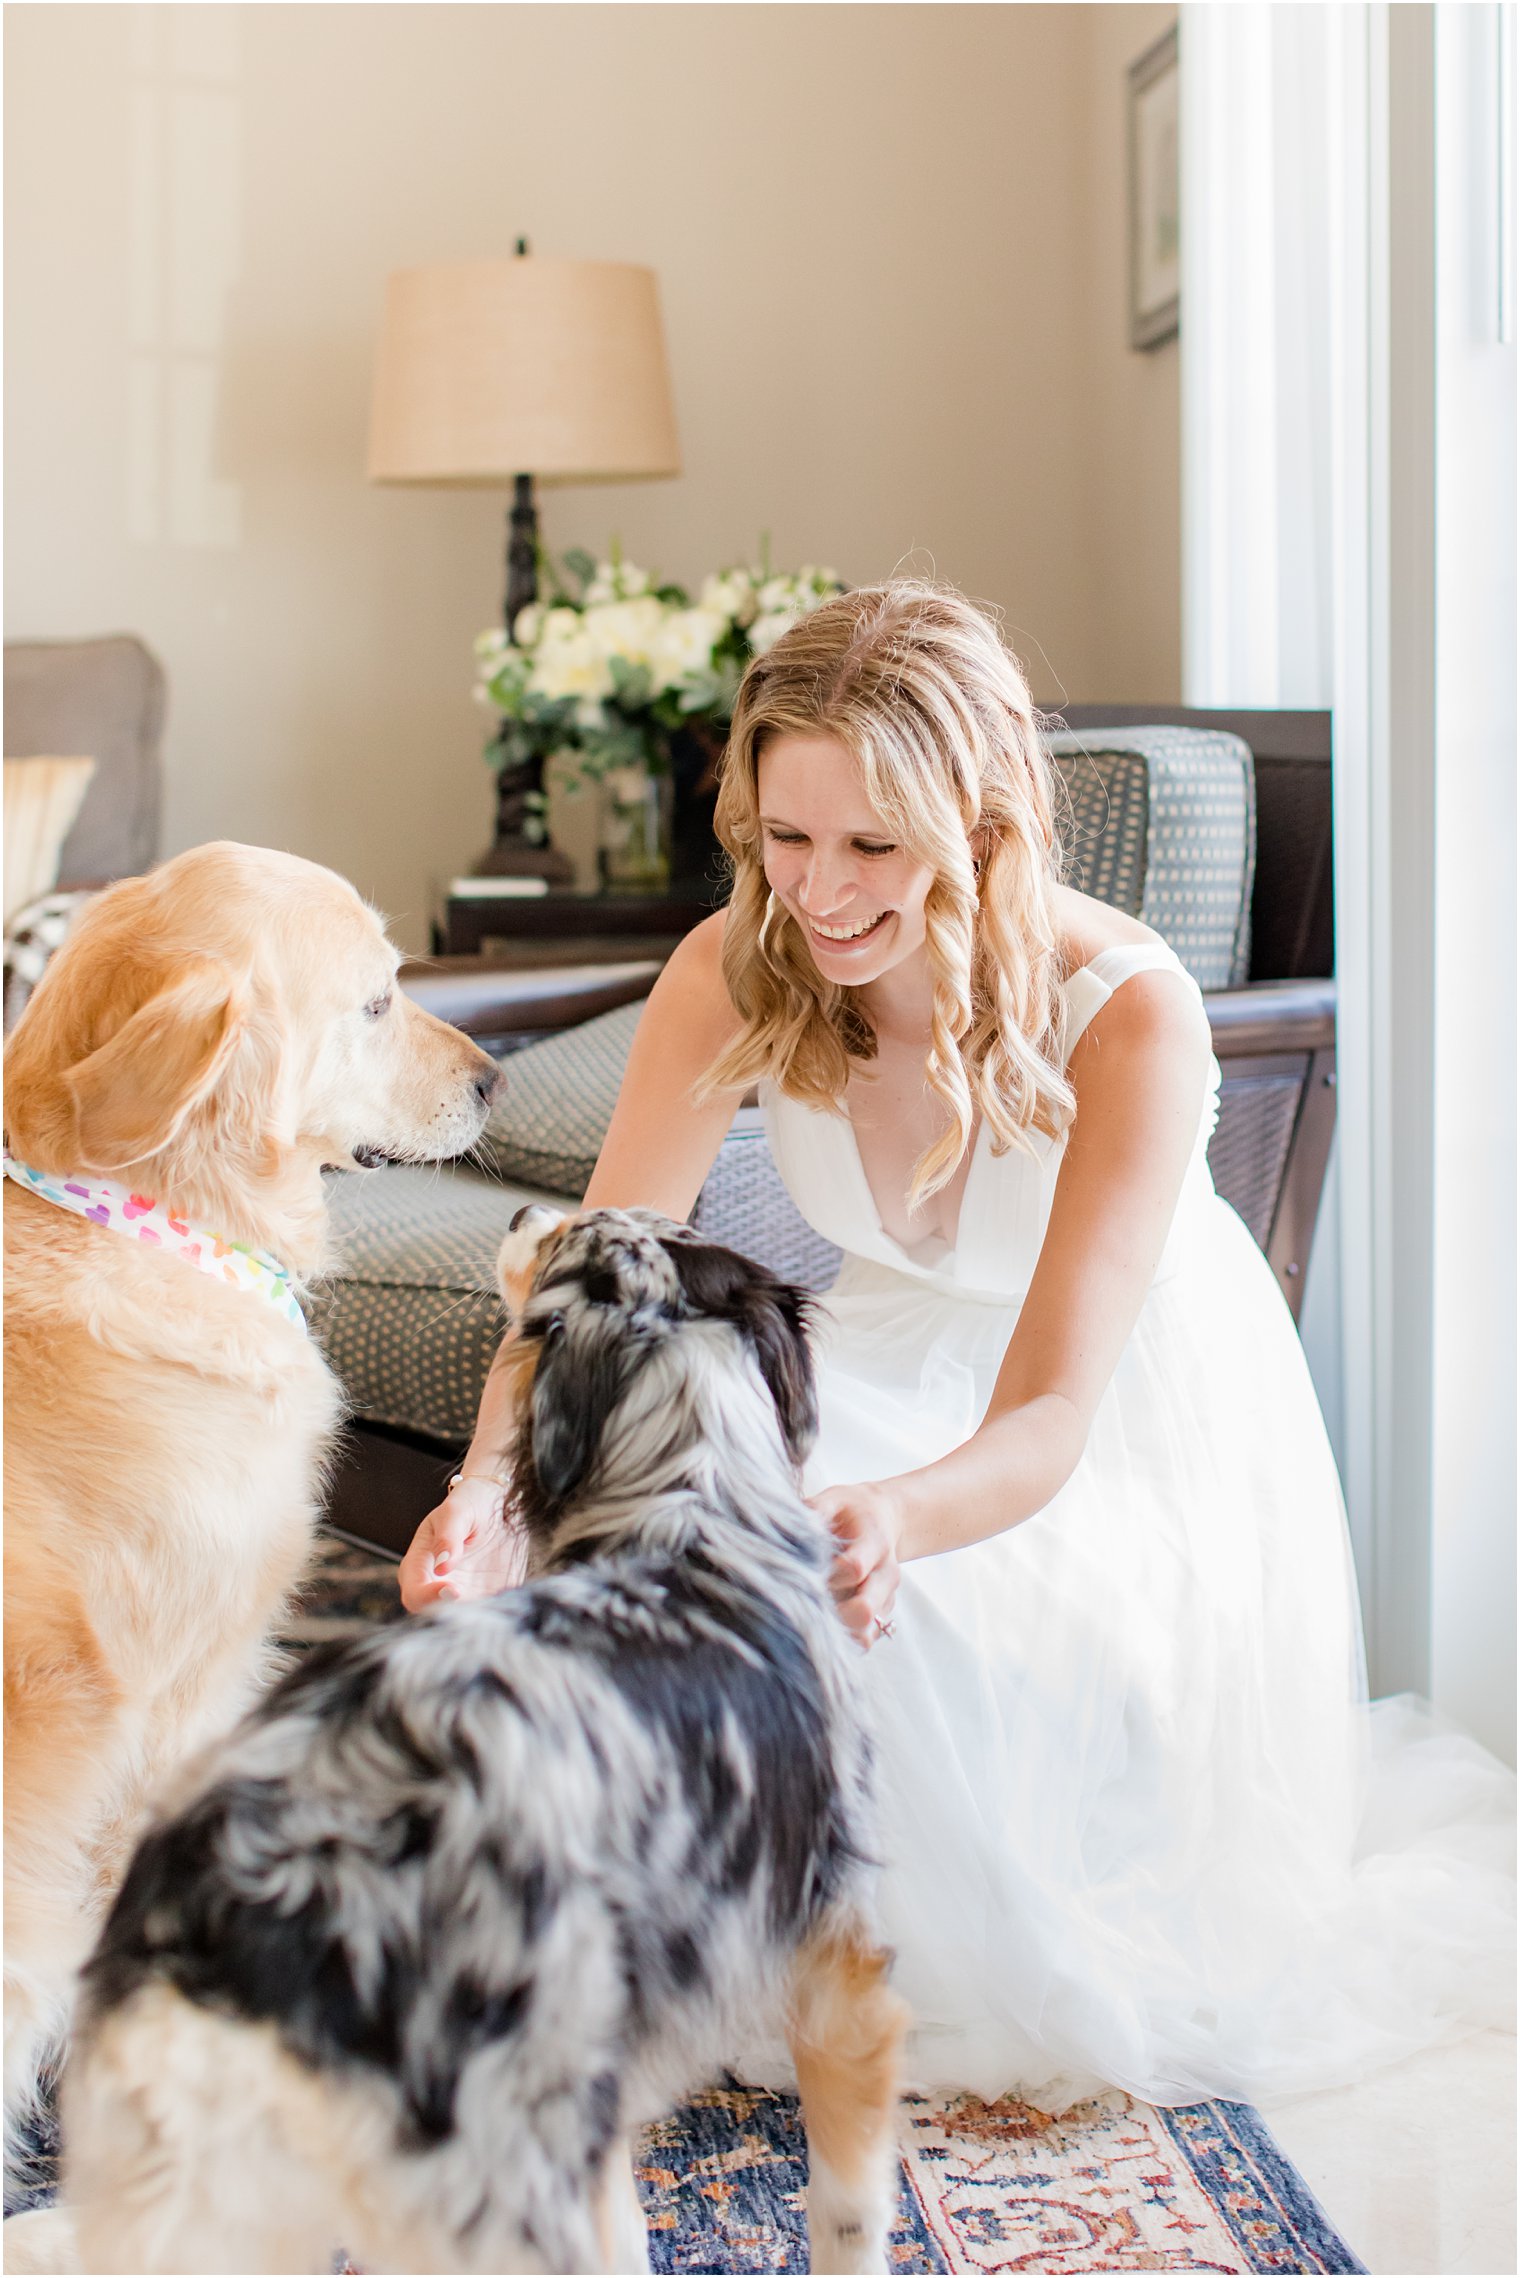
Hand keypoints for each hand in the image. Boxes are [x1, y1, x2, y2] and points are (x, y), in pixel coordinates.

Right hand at [398, 1475, 529, 1612]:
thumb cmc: (472, 1502)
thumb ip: (448, 1537)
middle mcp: (436, 1587)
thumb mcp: (458, 1511)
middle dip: (453, 1617)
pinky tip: (509, 1606)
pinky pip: (489, 1617)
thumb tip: (442, 1567)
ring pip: (462, 1622)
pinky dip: (496, 1616)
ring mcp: (463, 1596)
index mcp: (419, 1566)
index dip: (429, 1598)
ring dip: (476, 1622)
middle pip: (434, 1617)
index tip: (454, 1590)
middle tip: (478, 1605)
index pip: (414, 1594)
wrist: (501, 1505)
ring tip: (495, 1608)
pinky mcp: (487, 1599)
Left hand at [809, 1479, 904, 1648]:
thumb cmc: (850, 1510)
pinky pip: (864, 1640)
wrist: (884, 1519)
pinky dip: (843, 1641)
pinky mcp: (881, 1616)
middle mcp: (885, 1576)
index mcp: (875, 1543)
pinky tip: (820, 1627)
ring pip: (867, 1634)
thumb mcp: (834, 1498)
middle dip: (831, 1613)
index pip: (854, 1567)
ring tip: (811, 1617)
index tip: (804, 1571)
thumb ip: (814, 1510)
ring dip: (837, 1632)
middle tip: (804, 1602)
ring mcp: (885, 1600)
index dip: (827, 1574)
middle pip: (865, 1610)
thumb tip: (786, 1527)